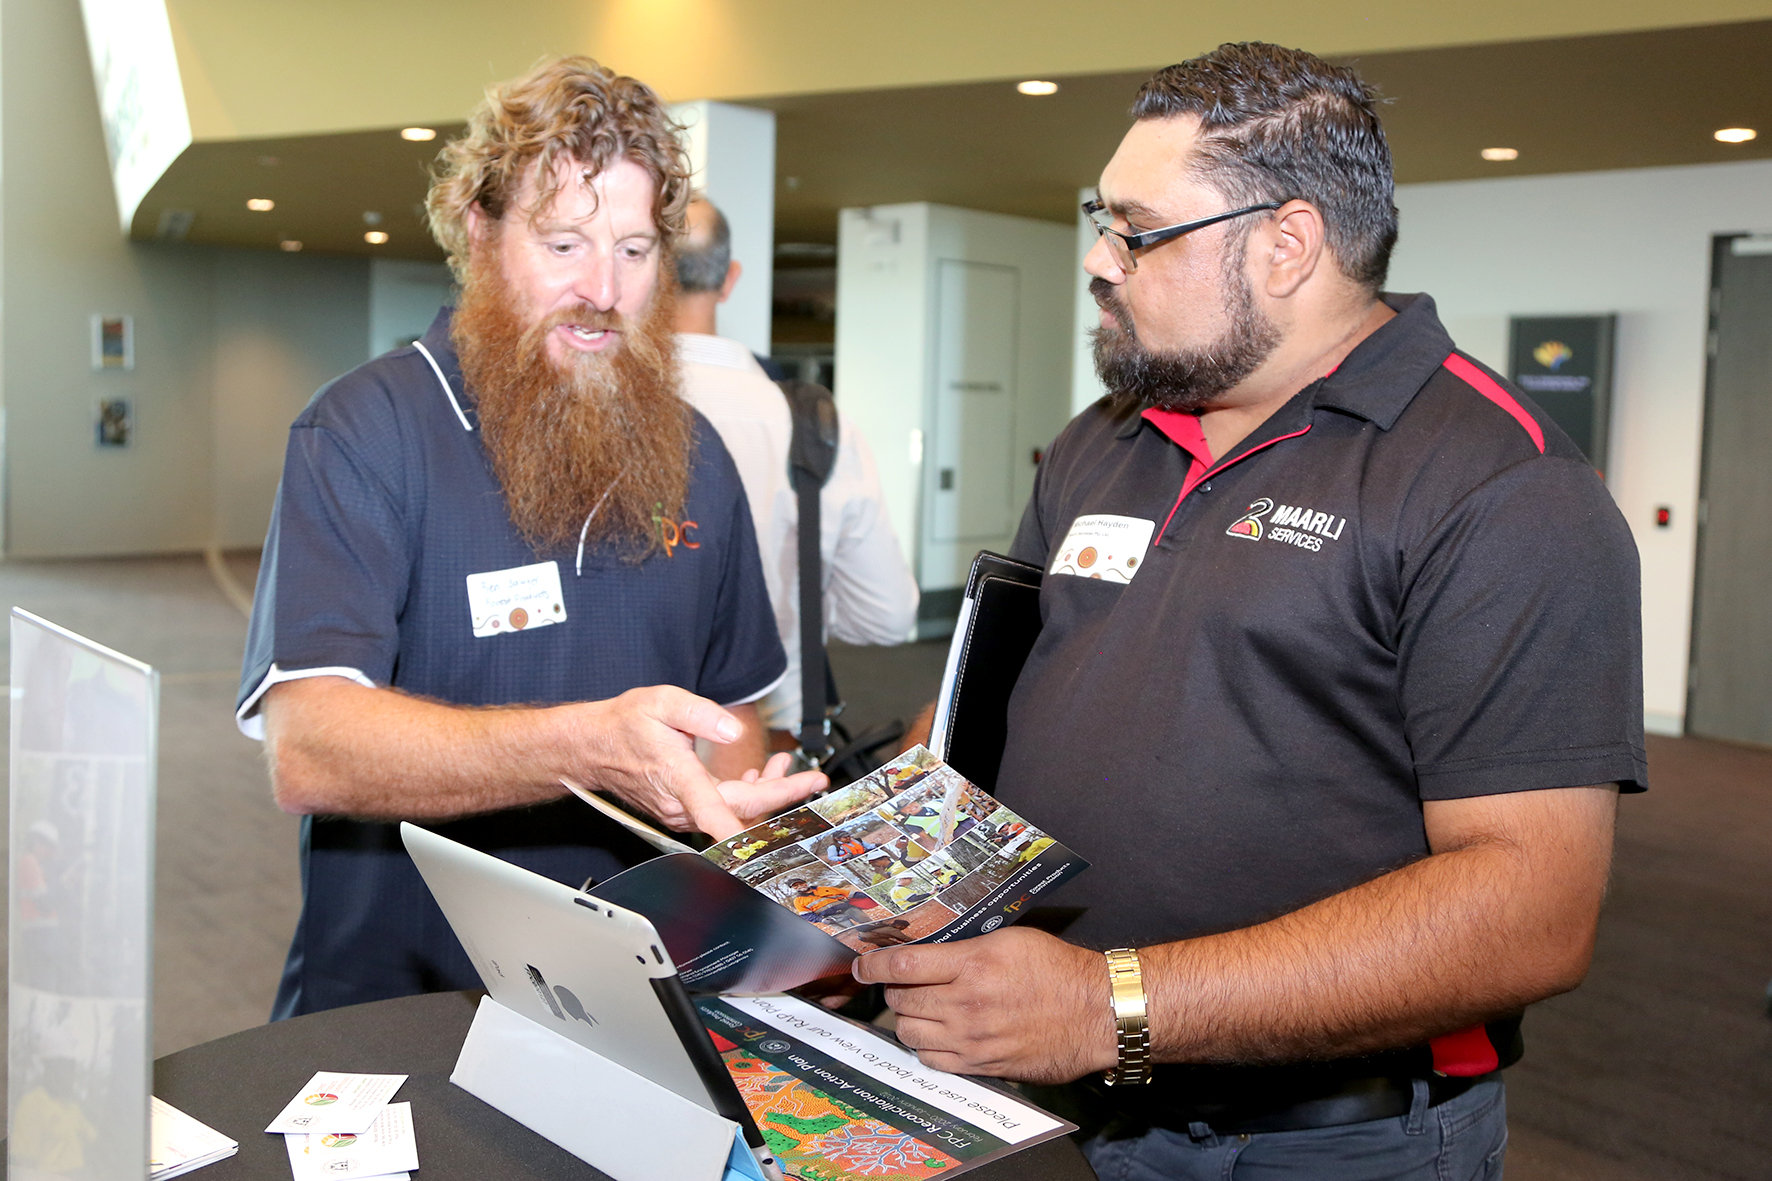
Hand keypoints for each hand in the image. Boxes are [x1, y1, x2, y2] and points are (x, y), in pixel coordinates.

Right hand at [573, 689, 821, 838]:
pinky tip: (756, 775)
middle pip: (743, 808)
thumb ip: (699, 714)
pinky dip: (746, 793)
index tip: (782, 825)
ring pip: (734, 810)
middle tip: (812, 777)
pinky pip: (722, 809)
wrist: (592, 746)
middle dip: (782, 792)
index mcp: (679, 780)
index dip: (757, 818)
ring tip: (784, 764)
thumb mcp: (662, 702)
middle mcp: (681, 806)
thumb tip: (731, 729)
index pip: (723, 809)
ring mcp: (680, 813)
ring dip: (765, 791)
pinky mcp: (681, 812)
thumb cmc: (624, 725)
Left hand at [853, 927, 1116, 1082]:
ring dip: (907, 1019)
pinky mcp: (980, 1065)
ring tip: (921, 1008)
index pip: (903, 964)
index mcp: (973, 965)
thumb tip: (925, 952)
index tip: (863, 964)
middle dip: (893, 989)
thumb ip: (964, 947)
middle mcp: (967, 1004)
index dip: (873, 965)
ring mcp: (972, 1039)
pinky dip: (926, 1047)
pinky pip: (932, 1060)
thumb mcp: (1009, 940)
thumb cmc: (1058, 971)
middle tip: (904, 983)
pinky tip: (938, 1034)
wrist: (1095, 1013)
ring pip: (909, 1033)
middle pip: (900, 1000)